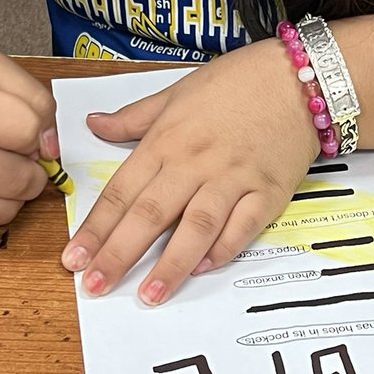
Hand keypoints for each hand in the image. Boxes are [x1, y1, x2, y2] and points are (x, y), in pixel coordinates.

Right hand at [0, 46, 58, 224]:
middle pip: (20, 178)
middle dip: (32, 163)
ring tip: (1, 161)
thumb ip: (35, 98)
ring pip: (8, 208)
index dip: (38, 128)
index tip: (26, 122)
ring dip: (18, 187)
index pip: (26, 131)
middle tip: (15, 145)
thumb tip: (51, 148)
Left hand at [61, 39, 320, 305]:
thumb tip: (94, 125)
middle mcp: (196, 163)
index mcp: (167, 140)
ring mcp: (233, 179)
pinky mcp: (268, 193)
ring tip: (149, 295)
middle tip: (94, 286)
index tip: (73, 258)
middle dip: (119, 254)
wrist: (300, 78)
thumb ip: (134, 117)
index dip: (95, 228)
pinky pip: (242, 228)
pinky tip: (203, 269)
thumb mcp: (177, 91)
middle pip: (150, 214)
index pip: (122, 191)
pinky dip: (222, 250)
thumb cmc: (237, 81)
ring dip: (170, 265)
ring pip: (196, 227)